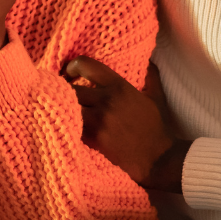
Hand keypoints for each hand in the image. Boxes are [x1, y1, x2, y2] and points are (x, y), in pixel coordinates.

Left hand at [64, 56, 189, 191]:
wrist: (158, 159)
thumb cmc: (156, 128)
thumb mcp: (156, 97)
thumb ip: (150, 76)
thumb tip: (148, 61)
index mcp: (119, 87)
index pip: (86, 65)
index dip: (72, 67)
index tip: (70, 73)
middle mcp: (106, 100)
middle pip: (70, 88)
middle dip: (64, 91)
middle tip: (63, 95)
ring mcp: (98, 120)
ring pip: (67, 107)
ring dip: (63, 109)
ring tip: (63, 111)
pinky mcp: (92, 138)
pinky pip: (70, 125)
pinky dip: (67, 124)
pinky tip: (67, 126)